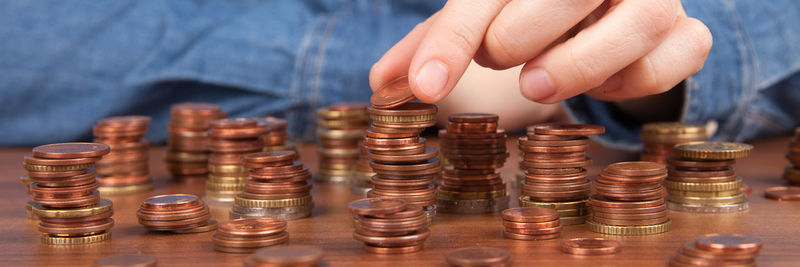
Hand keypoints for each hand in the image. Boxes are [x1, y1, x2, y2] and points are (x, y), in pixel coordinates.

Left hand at [369, 0, 711, 103]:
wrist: (606, 3)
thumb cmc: (533, 9)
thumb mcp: (481, 15)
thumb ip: (436, 44)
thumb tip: (382, 84)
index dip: (453, 39)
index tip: (423, 86)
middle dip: (517, 36)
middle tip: (499, 59)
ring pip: (640, 19)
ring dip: (580, 63)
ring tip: (536, 85)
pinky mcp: (688, 30)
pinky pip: (677, 54)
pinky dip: (636, 80)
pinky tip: (604, 84)